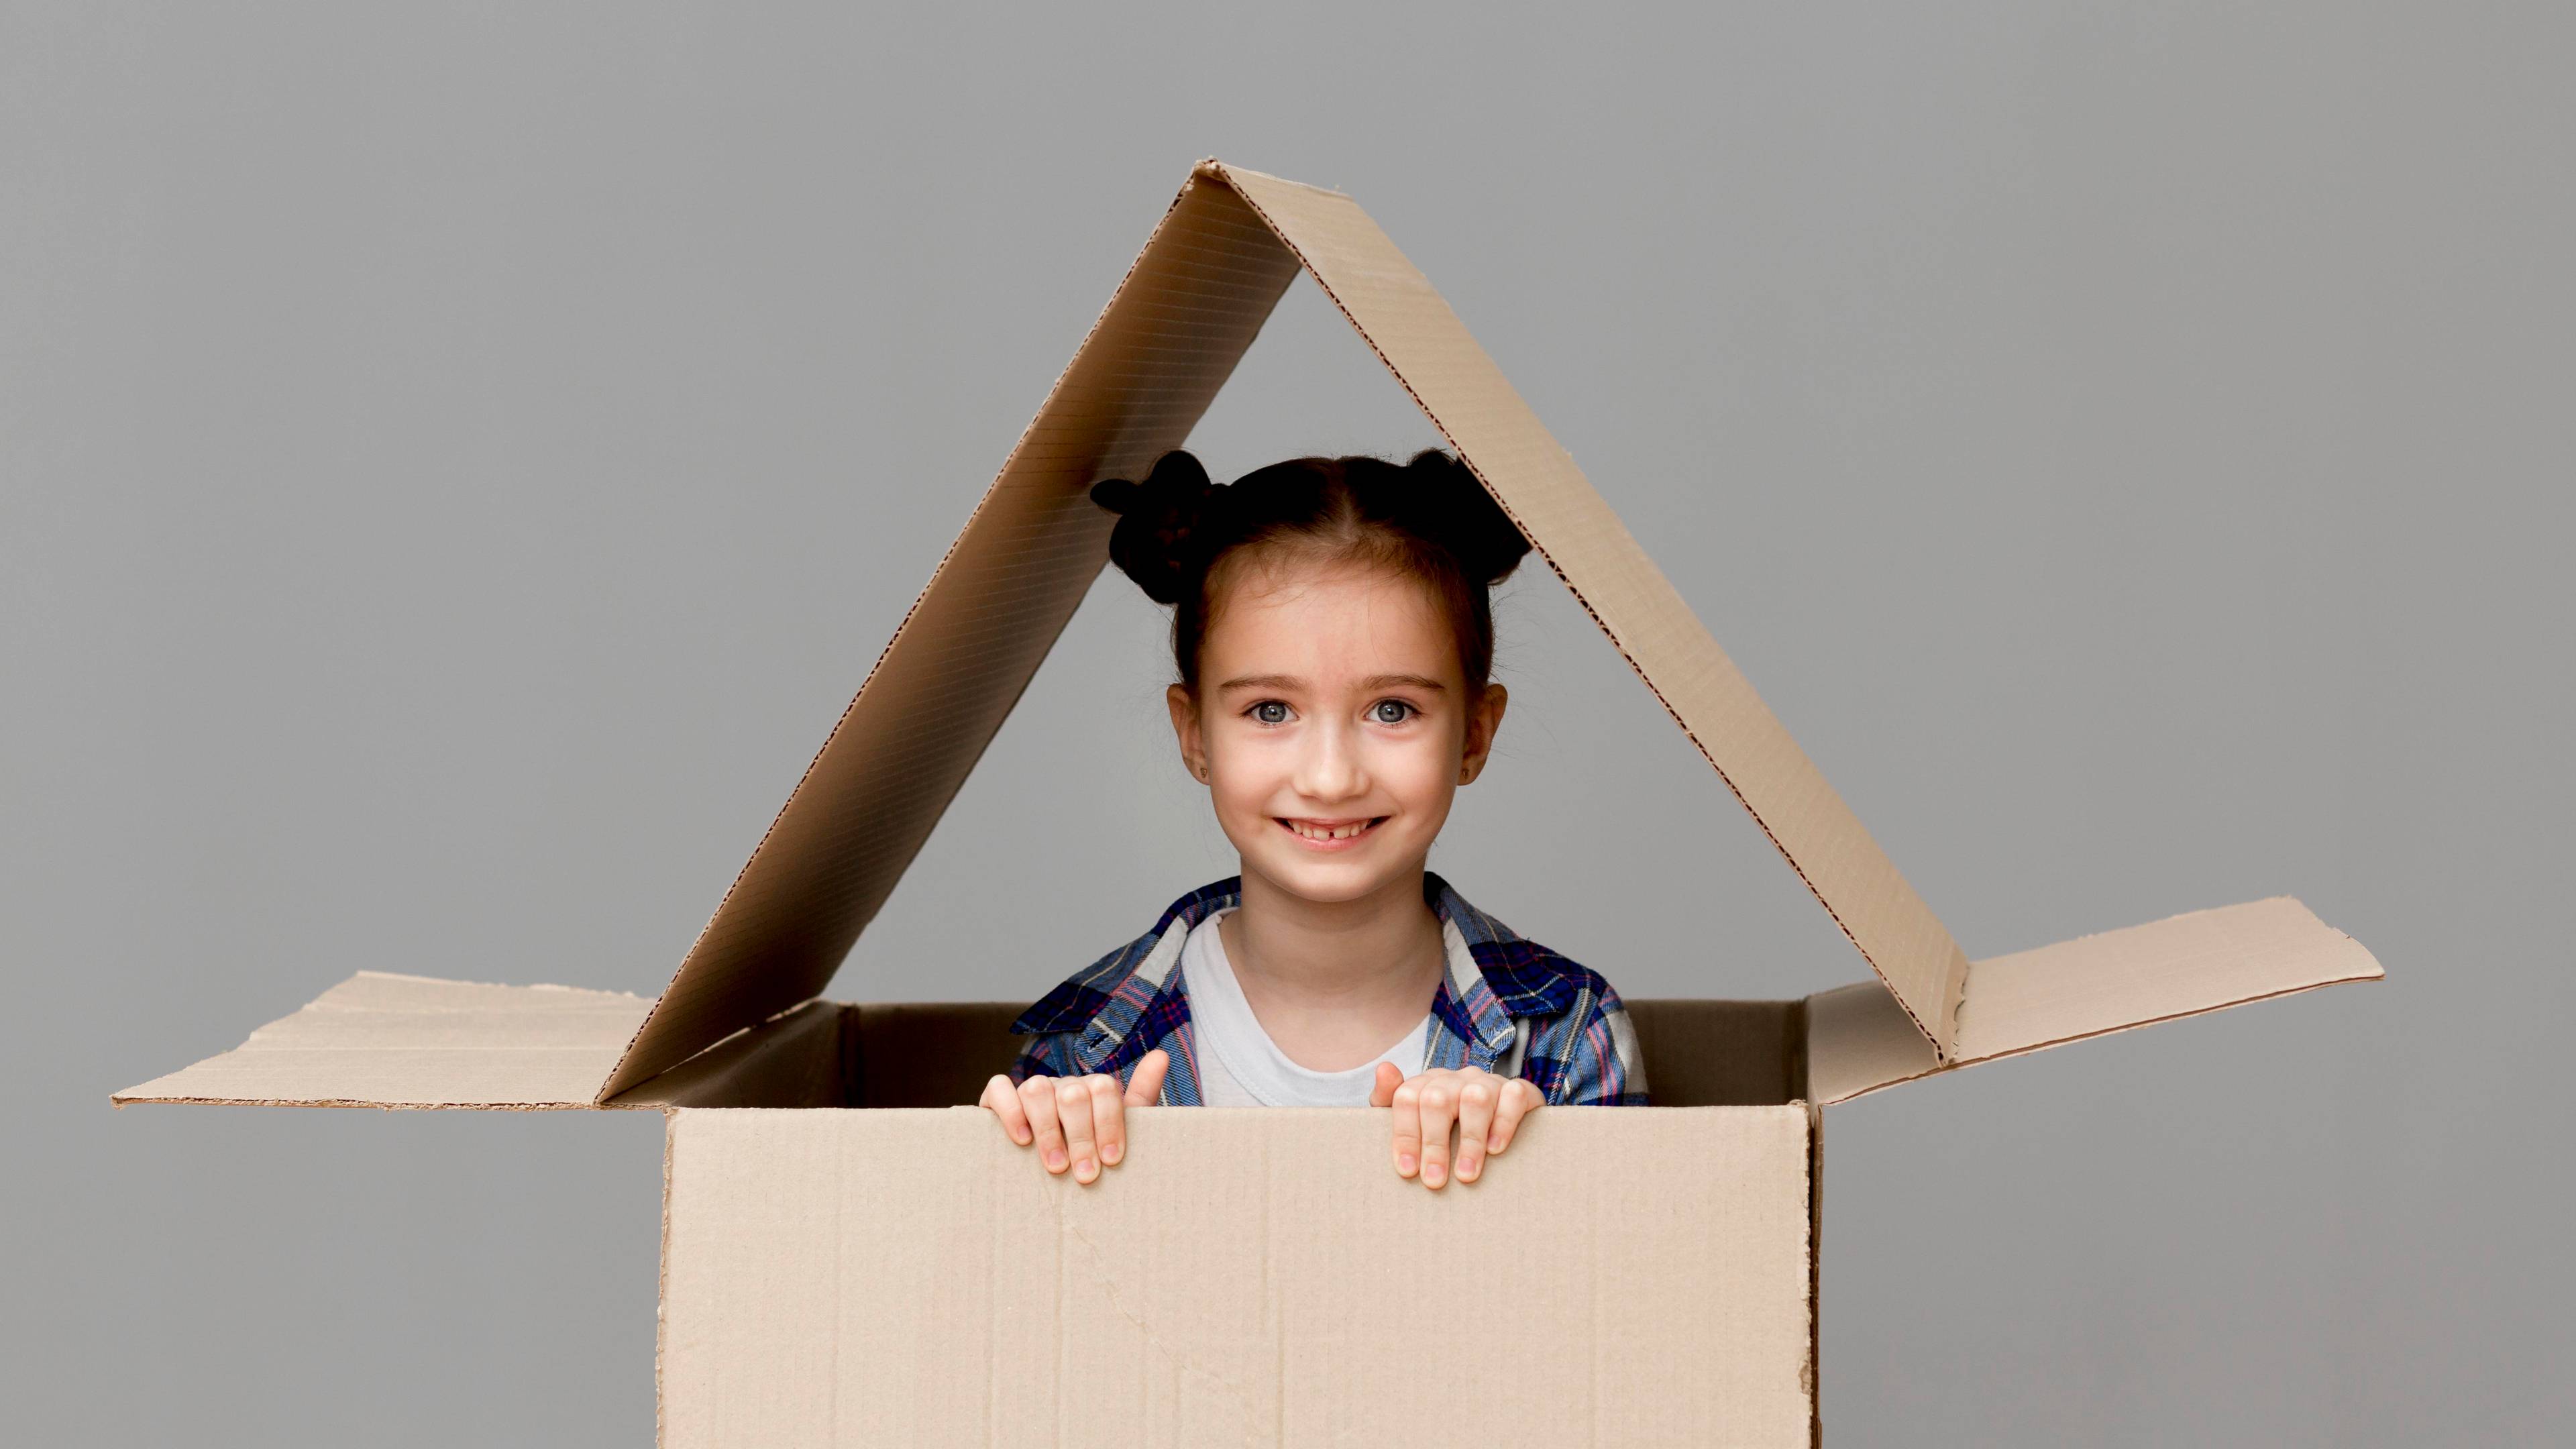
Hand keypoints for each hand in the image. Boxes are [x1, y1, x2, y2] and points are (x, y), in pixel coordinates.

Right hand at [979, 1050, 1168, 1184]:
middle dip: (1081, 1137)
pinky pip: (999, 1088)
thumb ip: (1141, 1094)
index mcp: (1092, 1089)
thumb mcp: (1118, 1129)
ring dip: (1048, 1130)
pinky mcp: (996, 1098)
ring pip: (1037, 1088)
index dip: (1110, 1124)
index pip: (1105, 1088)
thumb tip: (1161, 1055)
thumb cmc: (1086, 1153)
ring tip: (1055, 1166)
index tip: (1111, 1160)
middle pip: (1074, 1093)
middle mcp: (1062, 1084)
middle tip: (1085, 1175)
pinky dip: (1010, 1112)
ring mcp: (1030, 1089)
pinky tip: (1021, 1139)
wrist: (1044, 1171)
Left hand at [1370, 1063, 1540, 1189]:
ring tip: (1466, 1175)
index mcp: (1428, 1083)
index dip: (1405, 1134)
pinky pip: (1514, 1097)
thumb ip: (1388, 1100)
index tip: (1407, 1170)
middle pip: (1437, 1099)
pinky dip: (1504, 1124)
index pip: (1407, 1097)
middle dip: (1434, 1144)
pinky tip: (1496, 1149)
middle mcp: (1457, 1079)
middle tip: (1435, 1180)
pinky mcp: (1520, 1091)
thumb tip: (1384, 1068)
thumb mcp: (1414, 1121)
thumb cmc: (1447, 1132)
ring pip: (1475, 1098)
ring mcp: (1489, 1083)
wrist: (1500, 1128)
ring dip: (1470, 1140)